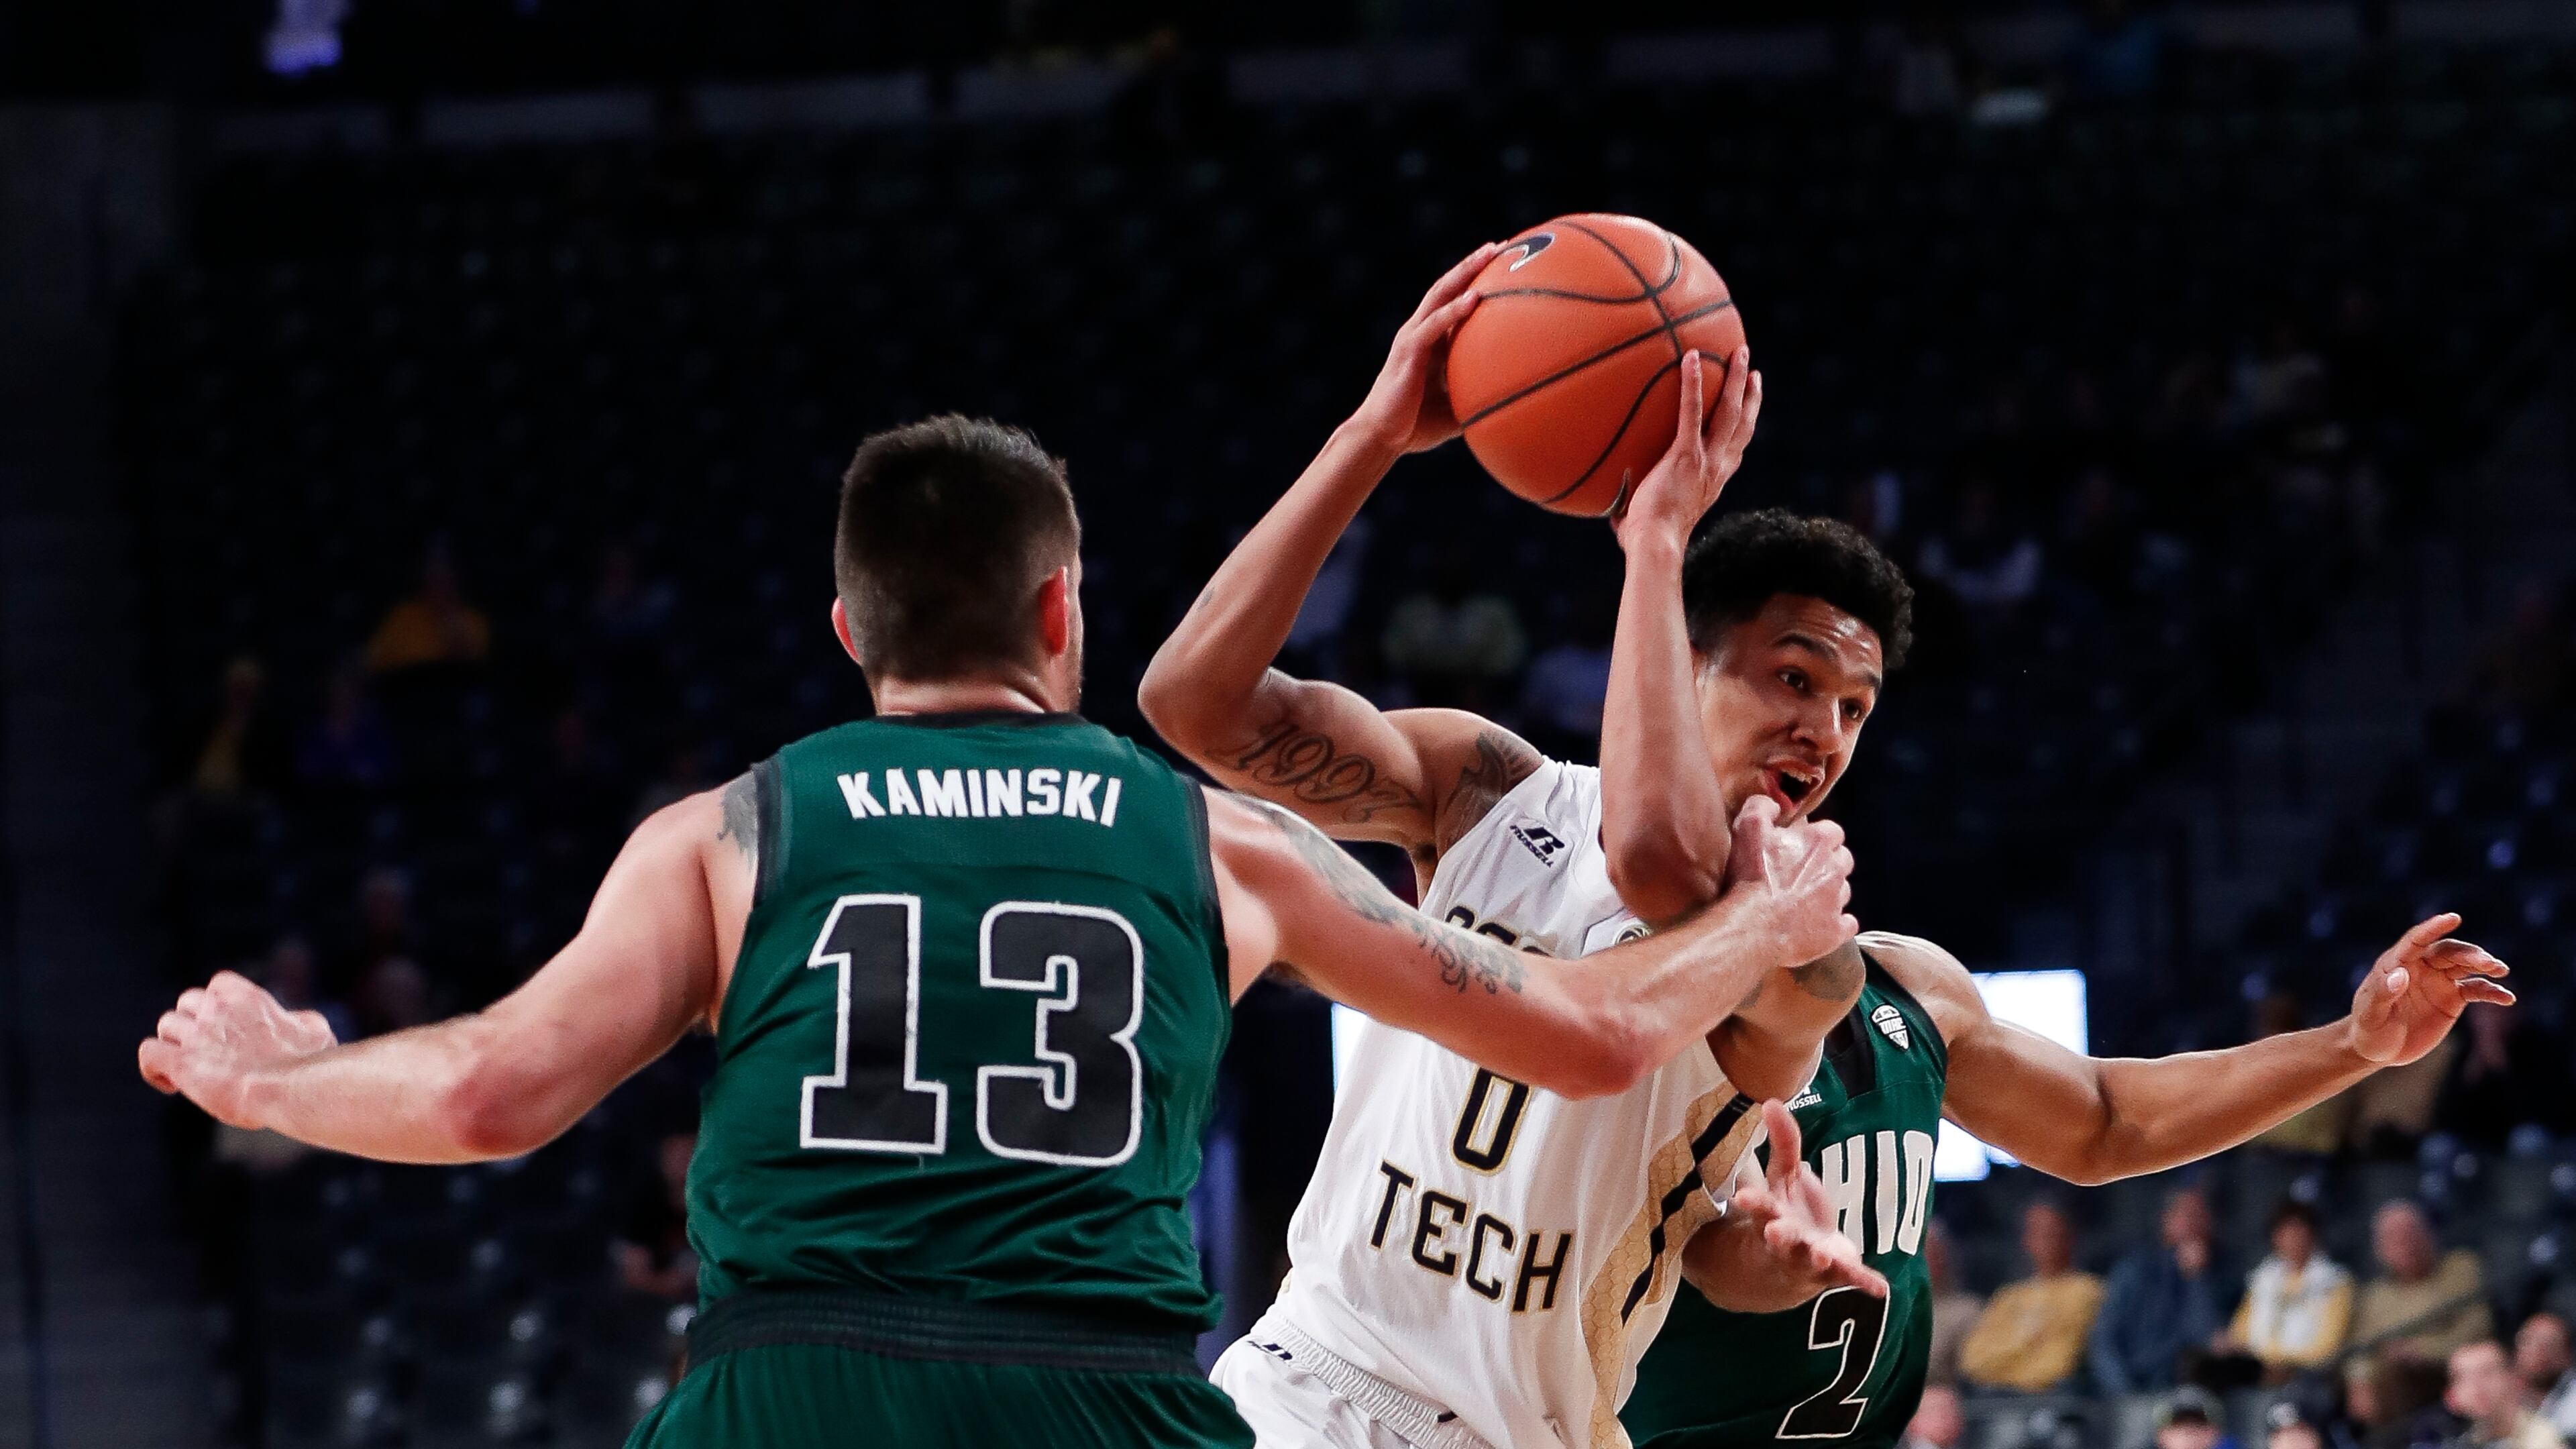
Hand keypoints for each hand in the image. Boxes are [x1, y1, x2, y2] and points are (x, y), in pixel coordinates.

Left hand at [138, 970, 337, 1128]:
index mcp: (247, 996)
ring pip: (167, 1025)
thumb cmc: (308, 1062)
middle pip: (187, 1003)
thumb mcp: (314, 1030)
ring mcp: (196, 1034)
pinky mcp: (180, 1062)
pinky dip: (154, 1068)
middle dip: (193, 1024)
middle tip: (207, 1051)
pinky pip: (149, 1053)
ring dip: (174, 1044)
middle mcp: (217, 1008)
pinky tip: (171, 1085)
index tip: (227, 1029)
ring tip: (189, 1069)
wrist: (289, 1088)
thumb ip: (297, 1019)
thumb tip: (295, 1021)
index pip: (218, 985)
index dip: (217, 1006)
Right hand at [1345, 242, 1497, 456]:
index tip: (1508, 262)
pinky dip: (1454, 310)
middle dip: (1475, 263)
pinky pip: (1434, 326)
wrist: (1381, 439)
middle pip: (1449, 286)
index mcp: (1431, 340)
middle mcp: (1420, 330)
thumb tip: (1517, 398)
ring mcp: (1412, 337)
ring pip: (1440, 294)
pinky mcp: (1408, 352)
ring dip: (1466, 272)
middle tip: (1504, 245)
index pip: (1455, 299)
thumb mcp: (1458, 405)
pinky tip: (1476, 298)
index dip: (1477, 278)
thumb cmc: (1417, 426)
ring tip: (1491, 254)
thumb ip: (1480, 393)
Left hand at [1612, 345, 1762, 552]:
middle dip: (1751, 396)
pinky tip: (1690, 356)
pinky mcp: (1686, 454)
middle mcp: (1717, 469)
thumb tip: (1610, 506)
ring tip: (1740, 352)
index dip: (1743, 428)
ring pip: (1731, 412)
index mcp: (1712, 483)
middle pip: (1743, 425)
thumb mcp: (1643, 521)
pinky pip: (1691, 411)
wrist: (1655, 545)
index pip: (1734, 451)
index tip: (1747, 409)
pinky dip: (1693, 382)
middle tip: (1753, 372)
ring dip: (1738, 380)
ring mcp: (1706, 460)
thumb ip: (1632, 506)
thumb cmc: (1646, 542)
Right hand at [1725, 796, 1856, 966]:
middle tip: (1801, 871)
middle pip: (1843, 859)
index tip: (1799, 844)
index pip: (1832, 831)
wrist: (1753, 927)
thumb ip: (1762, 807)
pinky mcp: (1835, 930)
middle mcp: (1836, 869)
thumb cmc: (1751, 876)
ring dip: (1829, 892)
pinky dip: (1836, 923)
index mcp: (1819, 842)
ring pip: (1843, 891)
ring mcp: (1838, 902)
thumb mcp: (1748, 827)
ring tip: (1803, 899)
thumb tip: (1774, 805)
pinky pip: (1847, 924)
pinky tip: (1818, 924)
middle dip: (1828, 862)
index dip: (1816, 836)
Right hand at [1729, 1099, 1888, 1300]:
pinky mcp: (1836, 1273)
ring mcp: (1812, 1261)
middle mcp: (1789, 1243)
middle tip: (1773, 1232)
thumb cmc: (1787, 1213)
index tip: (1742, 1196)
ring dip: (1818, 1259)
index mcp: (1773, 1217)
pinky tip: (1881, 1289)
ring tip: (1822, 1255)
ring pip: (1813, 1262)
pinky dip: (1865, 1283)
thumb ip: (1783, 1143)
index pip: (1760, 1208)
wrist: (1794, 1265)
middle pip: (1781, 1239)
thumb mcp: (1784, 1178)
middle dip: (1779, 1235)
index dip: (1753, 1202)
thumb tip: (1771, 1100)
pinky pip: (1850, 1278)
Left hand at [2342, 912, 2512, 1065]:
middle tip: (2489, 964)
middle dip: (2469, 954)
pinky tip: (2506, 998)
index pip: (2416, 940)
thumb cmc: (2367, 1028)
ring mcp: (2438, 981)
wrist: (2377, 1048)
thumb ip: (2383, 993)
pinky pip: (2476, 990)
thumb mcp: (2370, 1014)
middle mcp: (2420, 967)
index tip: (2453, 918)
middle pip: (2448, 952)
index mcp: (2396, 963)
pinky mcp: (2452, 999)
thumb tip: (2400, 975)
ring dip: (2484, 965)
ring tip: (2500, 970)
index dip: (2434, 928)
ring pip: (2465, 965)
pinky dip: (2492, 992)